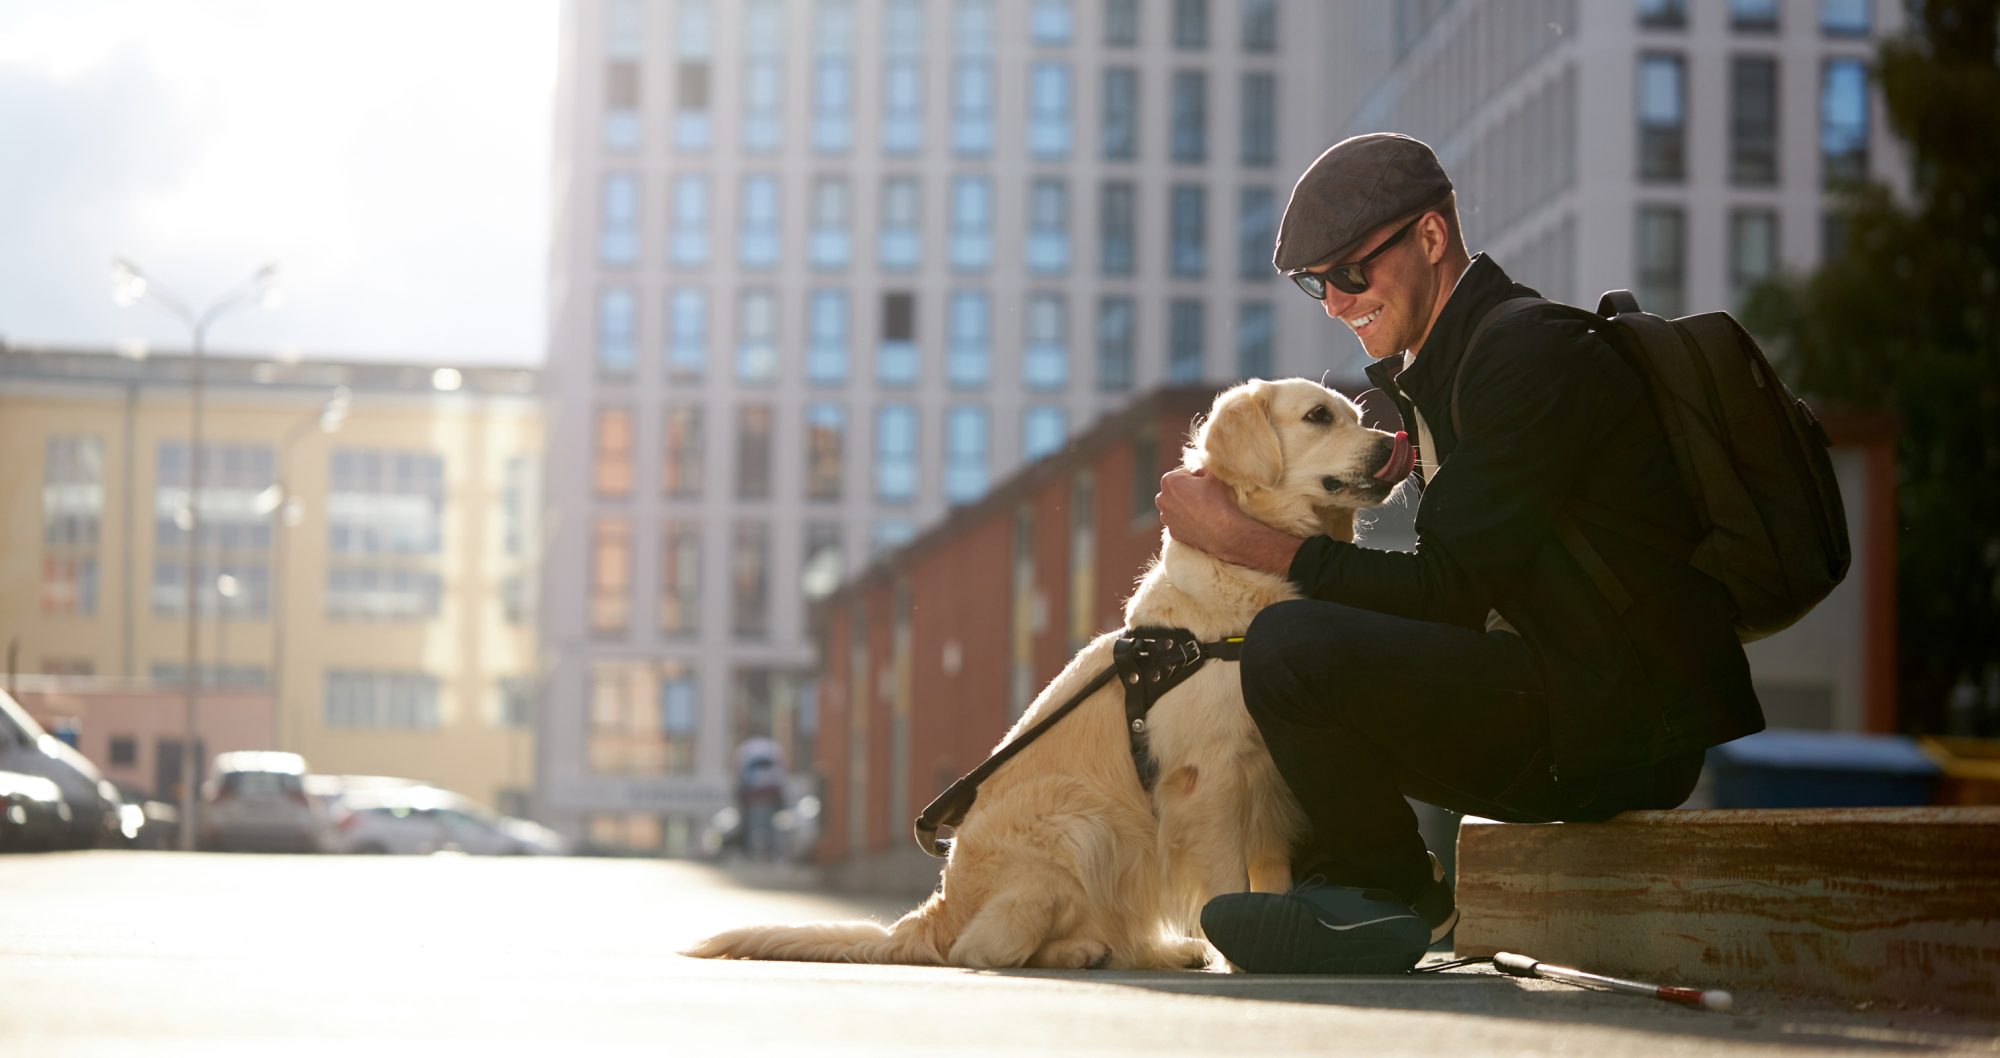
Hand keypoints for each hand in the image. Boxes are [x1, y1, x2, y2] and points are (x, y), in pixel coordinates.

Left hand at [1156, 469, 1304, 573]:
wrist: (1222, 531)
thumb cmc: (1217, 500)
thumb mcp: (1214, 474)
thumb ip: (1206, 463)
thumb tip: (1204, 459)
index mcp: (1168, 481)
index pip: (1185, 473)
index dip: (1198, 477)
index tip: (1208, 484)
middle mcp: (1162, 499)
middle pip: (1178, 490)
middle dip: (1189, 490)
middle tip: (1206, 495)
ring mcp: (1166, 517)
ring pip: (1177, 506)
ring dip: (1187, 505)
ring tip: (1204, 508)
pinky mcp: (1172, 532)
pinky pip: (1180, 522)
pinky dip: (1187, 520)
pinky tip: (1201, 520)